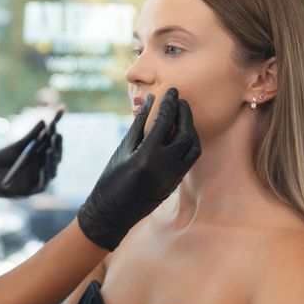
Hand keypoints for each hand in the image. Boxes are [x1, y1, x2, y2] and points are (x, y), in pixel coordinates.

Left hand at [0, 120, 62, 204]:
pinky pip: (41, 185)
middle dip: (56, 147)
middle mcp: (39, 166)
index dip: (55, 134)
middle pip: (53, 157)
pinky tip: (43, 167)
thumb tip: (43, 122)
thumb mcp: (13, 148)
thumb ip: (28, 138)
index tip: (57, 123)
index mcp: (36, 155)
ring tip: (50, 150)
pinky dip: (44, 177)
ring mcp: (36, 179)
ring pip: (51, 171)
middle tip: (56, 136)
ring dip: (52, 161)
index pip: (51, 144)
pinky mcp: (30, 190)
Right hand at [77, 88, 200, 249]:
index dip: (168, 103)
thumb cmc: (111, 179)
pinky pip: (189, 159)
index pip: (164, 122)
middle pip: (184, 133)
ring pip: (192, 147)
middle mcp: (164, 167)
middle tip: (180, 100)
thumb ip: (139, 125)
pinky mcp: (175, 183)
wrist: (112, 213)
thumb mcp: (123, 149)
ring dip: (190, 128)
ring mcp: (173, 177)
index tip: (171, 90)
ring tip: (182, 116)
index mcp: (147, 156)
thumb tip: (149, 102)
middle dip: (184, 113)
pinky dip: (188, 143)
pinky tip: (180, 134)